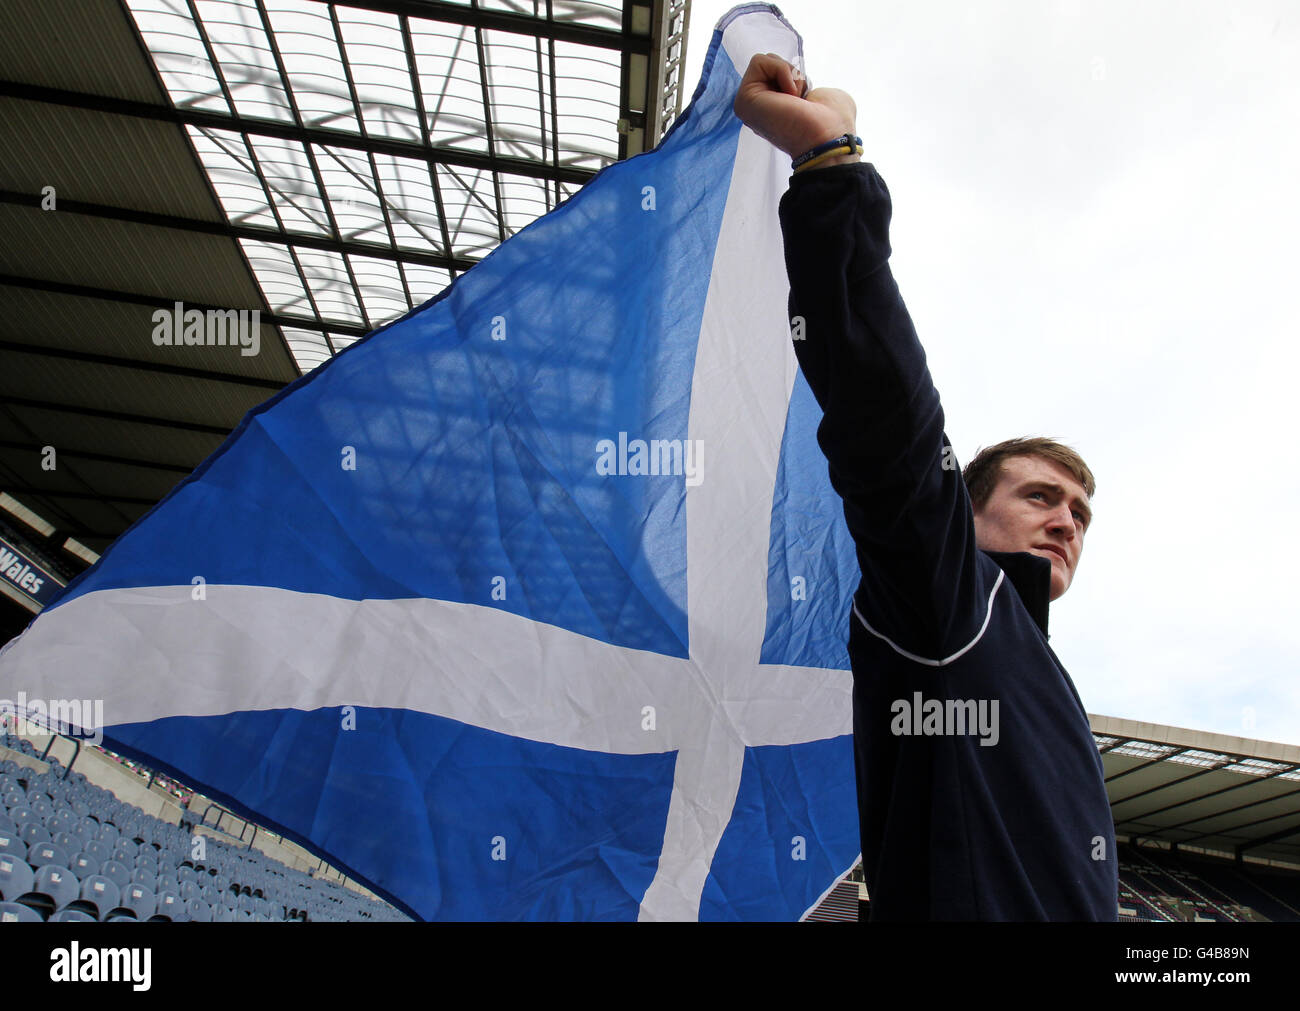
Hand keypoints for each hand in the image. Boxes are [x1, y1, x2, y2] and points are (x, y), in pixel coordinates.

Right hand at [732, 53, 858, 164]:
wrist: (829, 139)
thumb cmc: (832, 123)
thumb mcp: (821, 95)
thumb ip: (804, 87)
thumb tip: (795, 87)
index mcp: (773, 111)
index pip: (778, 71)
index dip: (796, 77)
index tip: (805, 101)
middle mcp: (758, 109)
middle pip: (770, 63)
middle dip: (791, 73)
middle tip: (799, 99)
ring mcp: (748, 105)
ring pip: (764, 61)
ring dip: (789, 75)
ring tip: (795, 100)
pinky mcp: (744, 99)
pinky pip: (759, 62)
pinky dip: (782, 71)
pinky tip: (790, 97)